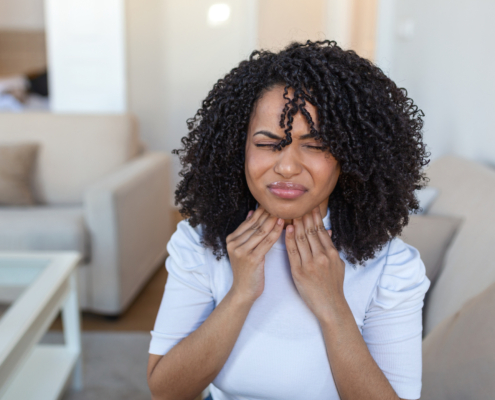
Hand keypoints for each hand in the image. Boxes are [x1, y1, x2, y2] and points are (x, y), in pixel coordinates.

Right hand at [226, 207, 283, 302]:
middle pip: (255, 224)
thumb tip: (251, 212)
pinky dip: (275, 232)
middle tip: (282, 203)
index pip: (249, 221)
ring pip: (261, 231)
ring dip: (273, 220)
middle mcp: (234, 243)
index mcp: (231, 239)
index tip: (274, 202)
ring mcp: (241, 251)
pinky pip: (266, 242)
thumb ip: (247, 232)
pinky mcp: (251, 259)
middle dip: (269, 213)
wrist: (243, 291)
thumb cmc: (247, 270)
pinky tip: (282, 225)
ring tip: (284, 210)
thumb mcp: (243, 249)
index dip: (262, 211)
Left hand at [285, 206, 345, 321]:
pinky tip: (287, 229)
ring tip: (291, 213)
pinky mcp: (299, 272)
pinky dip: (289, 239)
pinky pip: (292, 251)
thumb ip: (332, 248)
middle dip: (304, 216)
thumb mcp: (338, 265)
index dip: (314, 217)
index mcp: (332, 253)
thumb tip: (328, 231)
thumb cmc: (334, 286)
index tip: (310, 207)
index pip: (321, 230)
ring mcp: (310, 264)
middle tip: (298, 204)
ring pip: (301, 238)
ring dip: (296, 224)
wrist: (331, 306)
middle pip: (311, 231)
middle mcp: (322, 256)